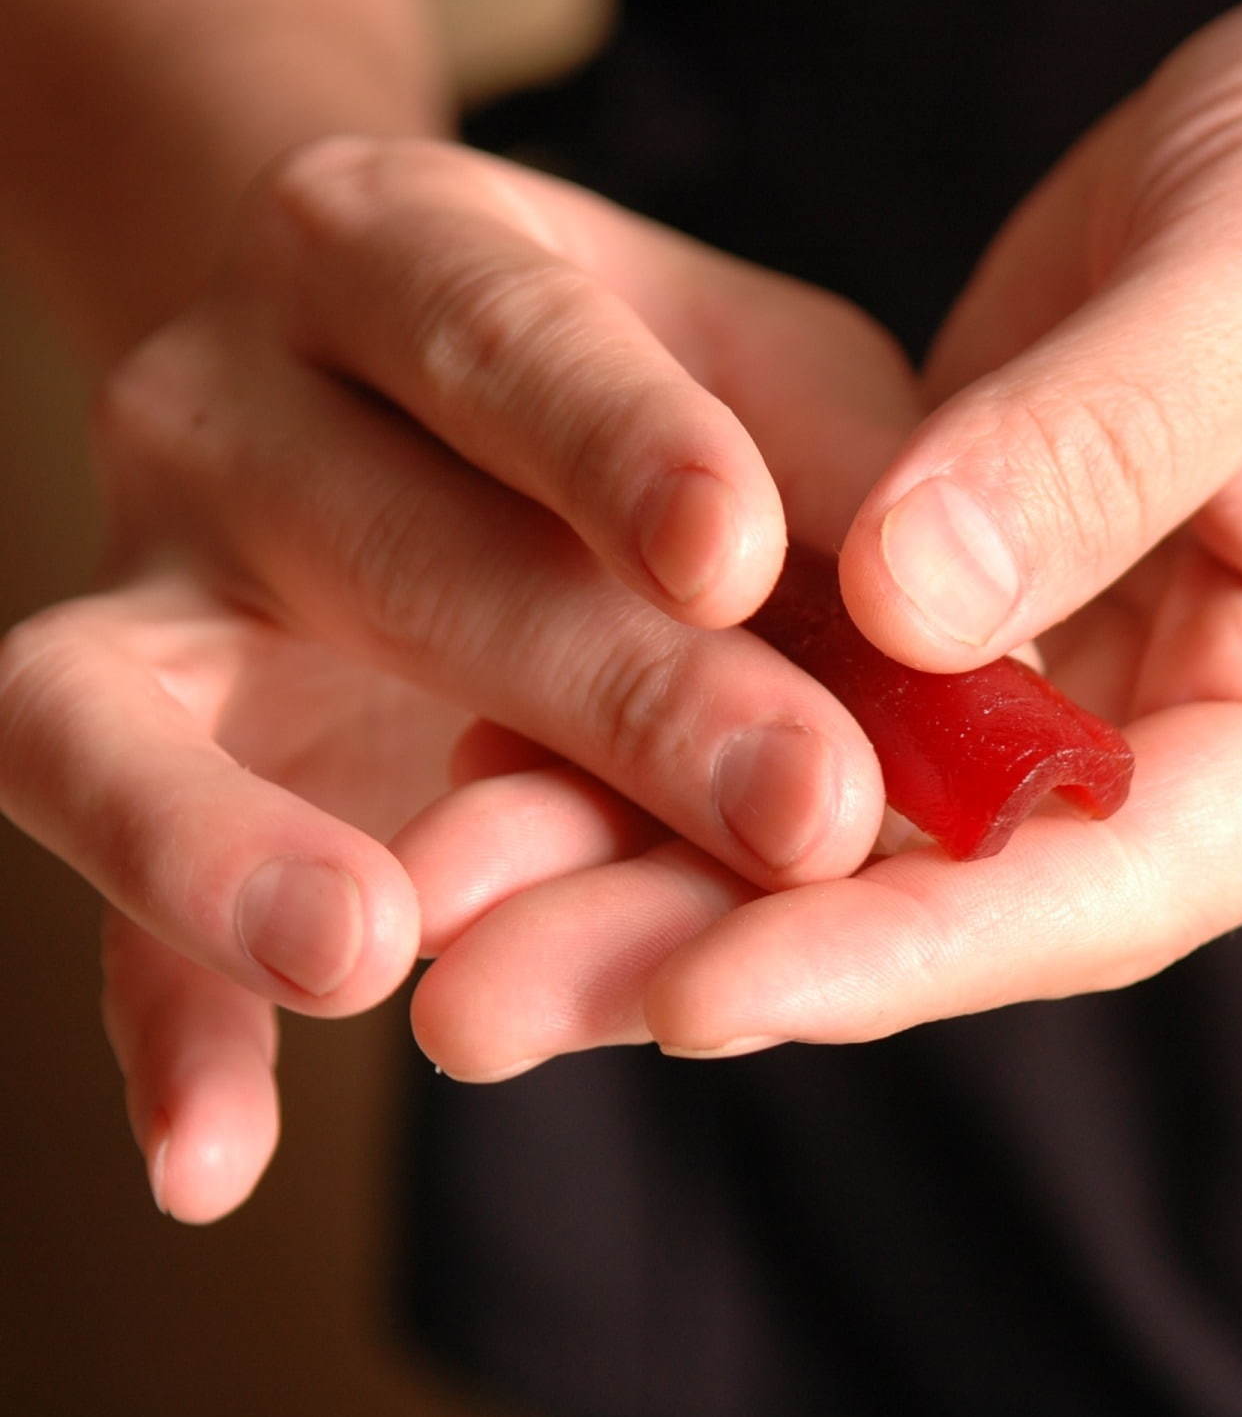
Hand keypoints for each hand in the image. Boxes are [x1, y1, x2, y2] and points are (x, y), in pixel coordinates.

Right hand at [0, 136, 918, 1217]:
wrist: (365, 382)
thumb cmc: (606, 389)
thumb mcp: (739, 368)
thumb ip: (838, 468)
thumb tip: (973, 621)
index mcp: (389, 251)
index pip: (502, 329)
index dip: (614, 440)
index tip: (739, 558)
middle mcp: (229, 399)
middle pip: (392, 549)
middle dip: (595, 694)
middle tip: (794, 810)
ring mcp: (148, 584)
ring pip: (116, 713)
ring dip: (242, 853)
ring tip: (375, 960)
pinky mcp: (109, 746)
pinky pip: (93, 898)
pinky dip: (161, 1028)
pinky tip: (215, 1165)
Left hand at [404, 0, 1241, 1071]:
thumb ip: (1116, 435)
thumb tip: (914, 608)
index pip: (1101, 886)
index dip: (895, 954)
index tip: (692, 998)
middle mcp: (1190, 737)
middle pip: (934, 896)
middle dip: (705, 948)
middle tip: (483, 1008)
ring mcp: (1077, 680)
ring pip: (846, 815)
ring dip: (644, 866)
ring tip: (454, 919)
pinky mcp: (982, 604)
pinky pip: (817, 696)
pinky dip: (676, 731)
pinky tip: (521, 760)